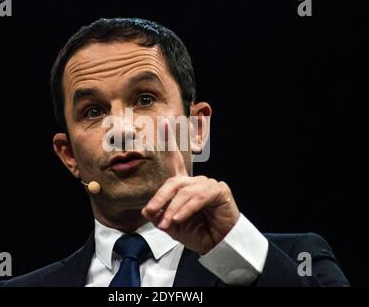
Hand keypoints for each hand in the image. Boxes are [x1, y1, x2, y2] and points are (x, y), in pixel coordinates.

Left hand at [141, 120, 239, 254]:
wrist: (218, 245)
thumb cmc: (198, 233)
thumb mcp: (173, 225)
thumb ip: (161, 215)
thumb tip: (149, 209)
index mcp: (184, 186)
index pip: (174, 161)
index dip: (168, 141)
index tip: (163, 122)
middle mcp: (195, 181)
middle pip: (173, 182)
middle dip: (159, 198)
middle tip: (149, 213)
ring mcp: (208, 183)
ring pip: (184, 191)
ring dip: (172, 209)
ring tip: (167, 224)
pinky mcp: (219, 190)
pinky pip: (198, 197)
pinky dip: (186, 208)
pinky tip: (180, 219)